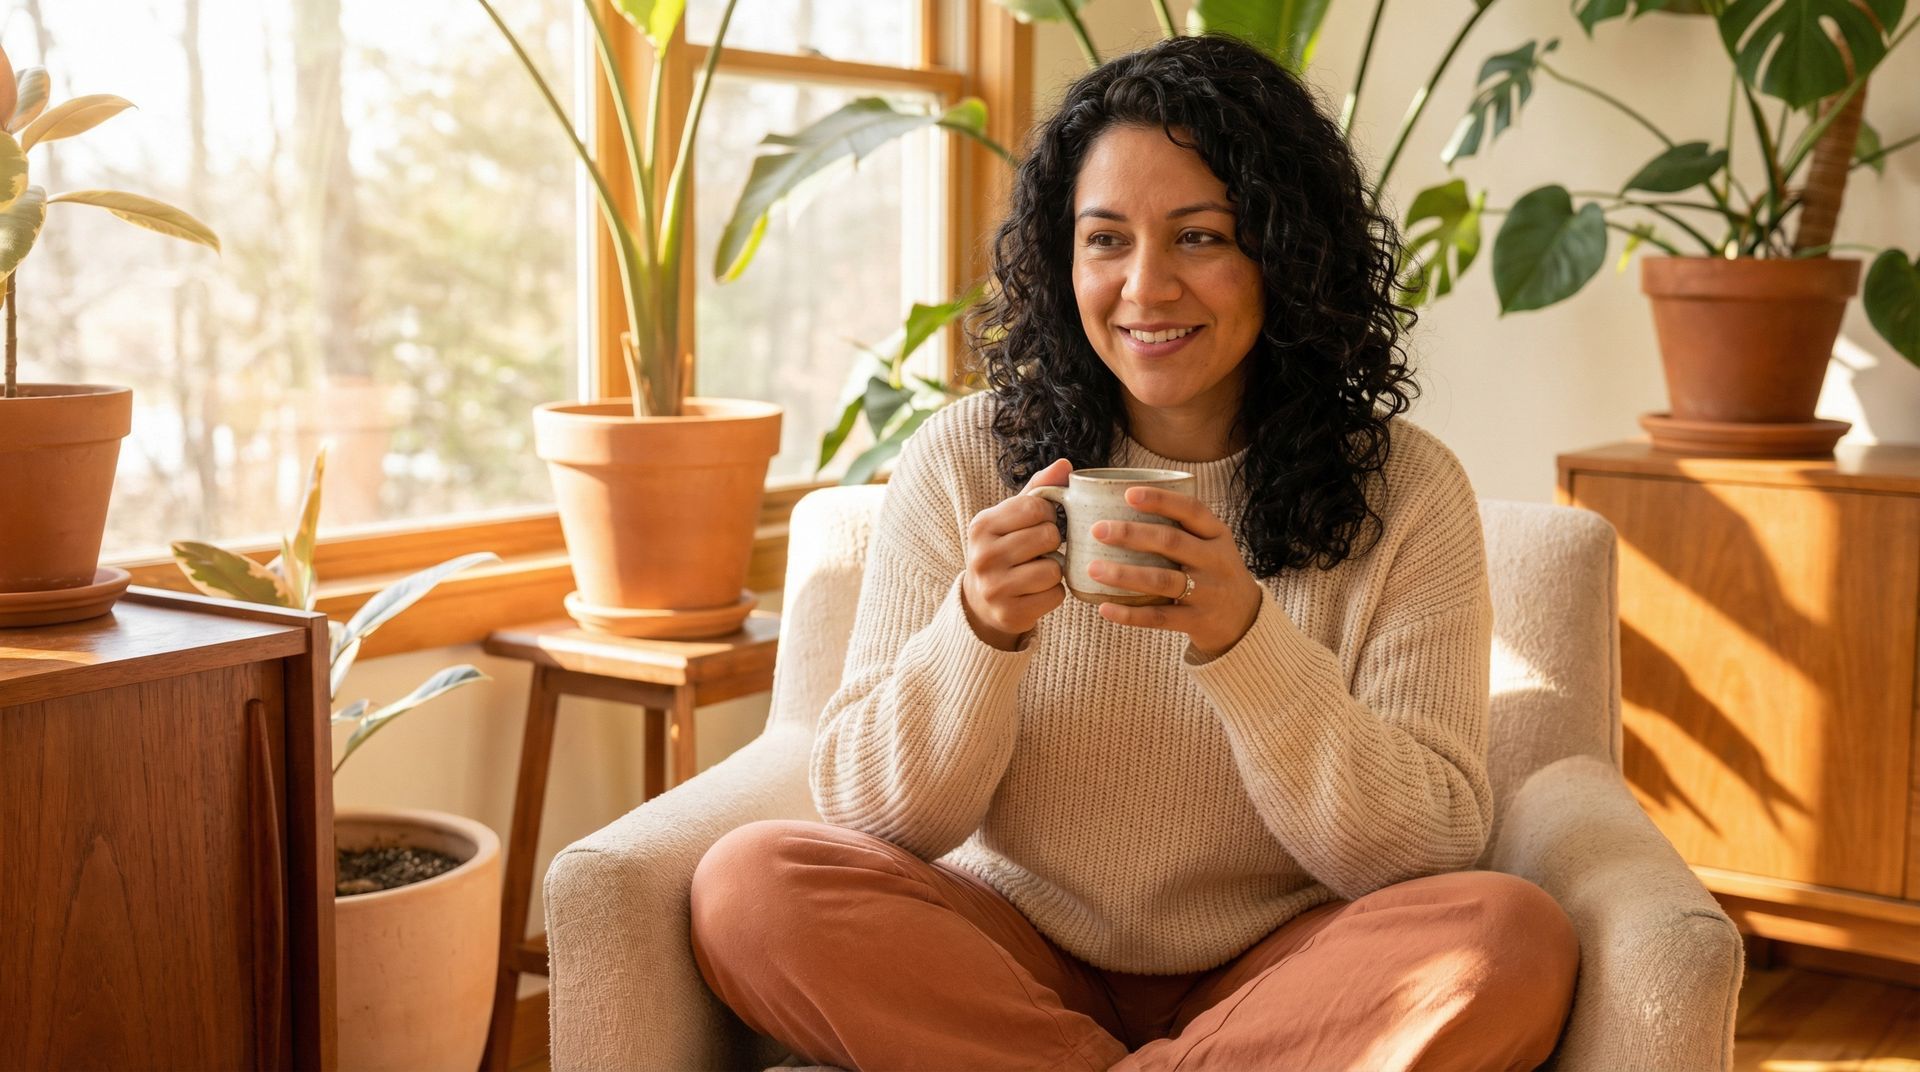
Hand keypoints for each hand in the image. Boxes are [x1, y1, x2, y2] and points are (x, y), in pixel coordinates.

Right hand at [960, 459, 1070, 649]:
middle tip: (1040, 549)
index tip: (1041, 522)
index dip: (1049, 514)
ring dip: (1054, 570)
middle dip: (1053, 542)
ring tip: (1037, 570)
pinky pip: (1055, 595)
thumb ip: (1038, 490)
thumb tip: (1065, 465)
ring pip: (1054, 569)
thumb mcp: (1012, 517)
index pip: (1036, 507)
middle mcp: (983, 556)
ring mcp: (994, 587)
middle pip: (1048, 536)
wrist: (981, 601)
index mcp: (982, 525)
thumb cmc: (1004, 549)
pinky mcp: (1009, 613)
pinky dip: (1053, 593)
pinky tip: (1037, 591)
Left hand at [1088, 486, 1262, 658]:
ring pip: (1162, 580)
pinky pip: (1159, 617)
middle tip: (1098, 530)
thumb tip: (1119, 504)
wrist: (1246, 619)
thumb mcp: (1211, 544)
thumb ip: (1180, 528)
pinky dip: (1130, 614)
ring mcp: (1208, 592)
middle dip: (1132, 534)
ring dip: (1125, 574)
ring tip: (1093, 568)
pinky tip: (1105, 607)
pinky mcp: (1198, 621)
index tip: (1128, 493)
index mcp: (1217, 534)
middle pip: (1172, 542)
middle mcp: (1215, 560)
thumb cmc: (1213, 572)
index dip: (1161, 500)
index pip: (1191, 510)